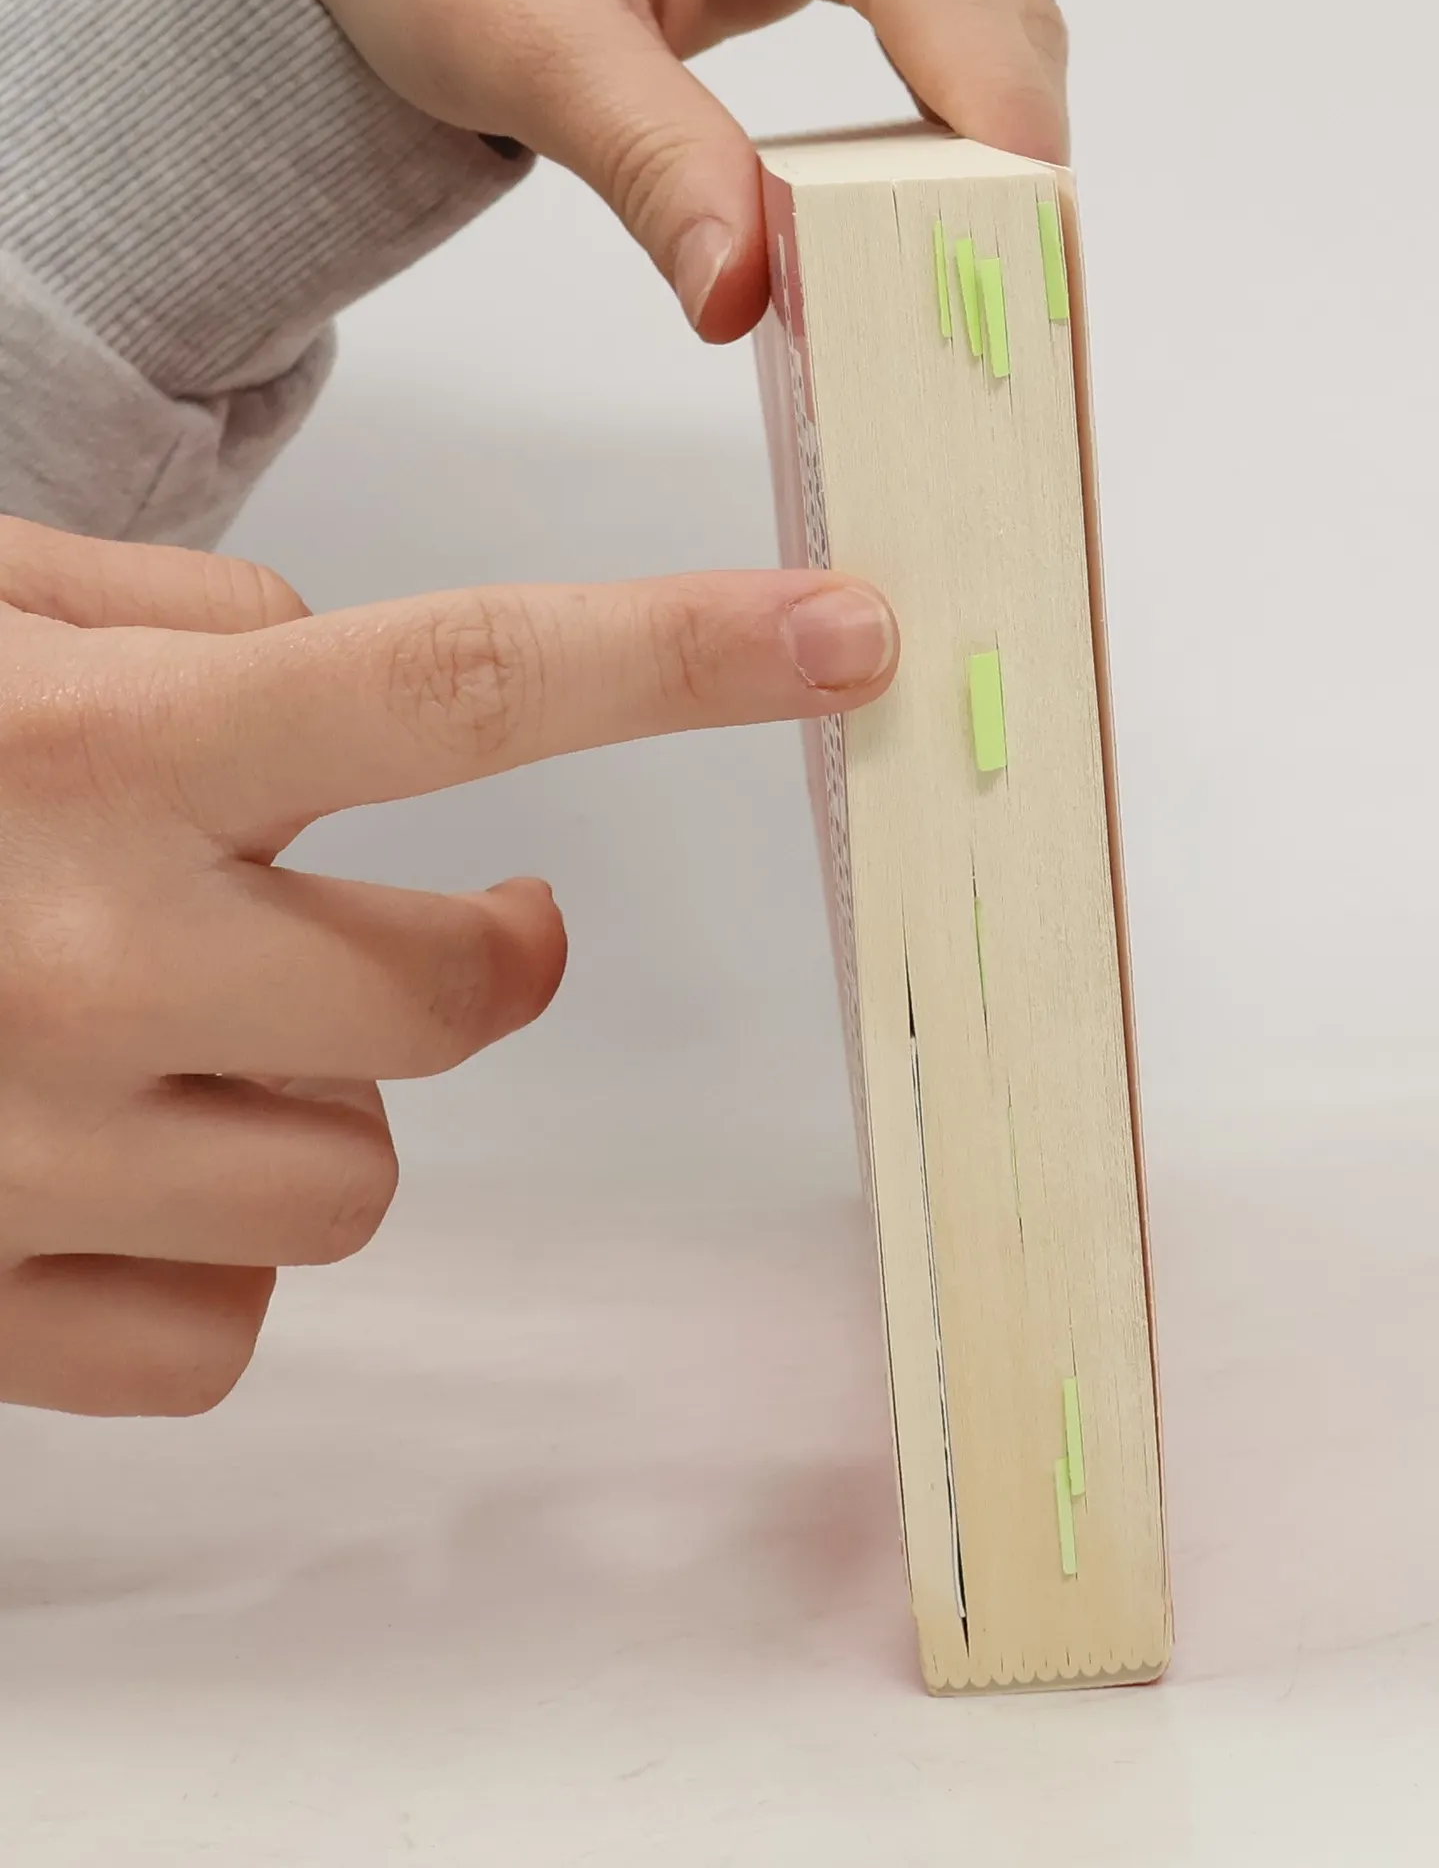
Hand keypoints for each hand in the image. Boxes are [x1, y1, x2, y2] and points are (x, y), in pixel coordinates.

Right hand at [0, 515, 895, 1415]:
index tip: (851, 632)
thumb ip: (157, 617)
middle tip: (435, 921)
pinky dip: (202, 1259)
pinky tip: (101, 1168)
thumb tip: (319, 657)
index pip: (470, 679)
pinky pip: (227, 1326)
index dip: (689, 653)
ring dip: (315, 1101)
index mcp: (95, 747)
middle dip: (479, 958)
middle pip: (463, 996)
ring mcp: (29, 1155)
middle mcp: (82, 954)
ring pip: (356, 1176)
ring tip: (176, 1033)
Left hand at [278, 0, 1068, 338]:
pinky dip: (944, 113)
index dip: (991, 84)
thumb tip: (744, 293)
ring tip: (985, 246)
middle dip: (1010, 116)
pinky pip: (924, 19)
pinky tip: (931, 194)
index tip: (1027, 208)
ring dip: (989, 123)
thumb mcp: (517, 38)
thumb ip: (646, 156)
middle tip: (1014, 267)